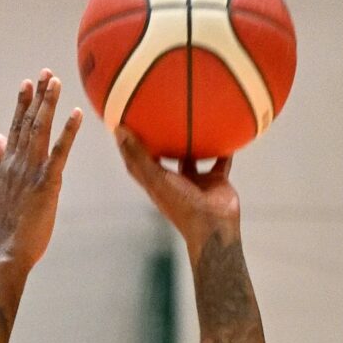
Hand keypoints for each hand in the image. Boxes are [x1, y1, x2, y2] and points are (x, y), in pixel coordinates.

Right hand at [0, 71, 81, 269]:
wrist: (7, 249)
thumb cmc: (6, 227)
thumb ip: (0, 161)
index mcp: (9, 165)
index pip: (16, 128)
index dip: (22, 104)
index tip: (26, 84)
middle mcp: (19, 162)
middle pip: (29, 122)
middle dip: (38, 96)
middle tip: (46, 72)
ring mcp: (32, 171)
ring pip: (40, 130)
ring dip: (49, 104)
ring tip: (56, 81)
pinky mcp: (47, 183)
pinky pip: (60, 152)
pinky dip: (68, 131)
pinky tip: (76, 114)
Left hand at [116, 130, 240, 243]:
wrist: (214, 226)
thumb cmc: (182, 204)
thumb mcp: (155, 178)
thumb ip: (138, 156)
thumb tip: (117, 130)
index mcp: (157, 184)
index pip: (138, 163)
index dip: (130, 146)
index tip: (125, 124)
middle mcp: (174, 183)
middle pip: (165, 158)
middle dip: (161, 140)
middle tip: (160, 116)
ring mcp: (195, 182)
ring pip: (192, 157)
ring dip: (192, 142)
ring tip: (192, 119)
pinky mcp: (215, 181)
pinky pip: (220, 161)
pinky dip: (223, 149)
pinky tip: (225, 131)